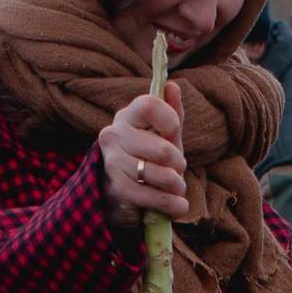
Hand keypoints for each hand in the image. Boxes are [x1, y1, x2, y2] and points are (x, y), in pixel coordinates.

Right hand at [98, 82, 189, 229]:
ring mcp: (113, 163)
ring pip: (163, 175)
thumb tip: (173, 86)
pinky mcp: (117, 190)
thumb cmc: (145, 159)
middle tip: (176, 169)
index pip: (148, 104)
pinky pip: (157, 198)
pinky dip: (174, 205)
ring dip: (178, 186)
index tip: (173, 134)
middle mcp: (113, 136)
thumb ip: (170, 113)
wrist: (119, 196)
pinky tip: (177, 206)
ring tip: (175, 188)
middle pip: (163, 149)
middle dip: (178, 164)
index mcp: (126, 117)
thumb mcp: (161, 136)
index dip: (169, 121)